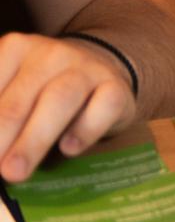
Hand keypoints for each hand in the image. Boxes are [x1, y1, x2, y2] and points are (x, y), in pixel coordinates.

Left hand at [0, 34, 136, 180]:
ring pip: (60, 99)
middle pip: (21, 99)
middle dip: (2, 135)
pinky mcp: (116, 86)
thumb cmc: (42, 91)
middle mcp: (50, 54)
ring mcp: (87, 67)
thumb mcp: (13, 94)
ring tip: (16, 172)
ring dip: (34, 139)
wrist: (99, 69)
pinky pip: (104, 106)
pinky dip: (85, 130)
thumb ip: (2, 114)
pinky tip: (69, 149)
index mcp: (16, 49)